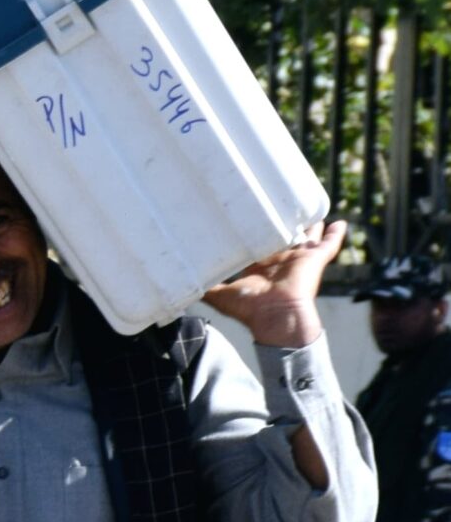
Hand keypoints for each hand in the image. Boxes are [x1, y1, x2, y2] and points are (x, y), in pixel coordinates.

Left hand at [201, 219, 344, 348]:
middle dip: (285, 224)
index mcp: (260, 267)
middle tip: (283, 205)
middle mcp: (280, 261)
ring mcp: (299, 259)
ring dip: (311, 225)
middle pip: (284, 238)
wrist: (276, 316)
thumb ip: (205, 287)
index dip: (255, 233)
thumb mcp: (220, 295)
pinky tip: (341, 223)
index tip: (249, 218)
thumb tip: (180, 283)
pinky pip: (330, 244)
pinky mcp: (315, 259)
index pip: (258, 245)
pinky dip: (336, 234)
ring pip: (308, 237)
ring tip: (312, 210)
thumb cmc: (249, 308)